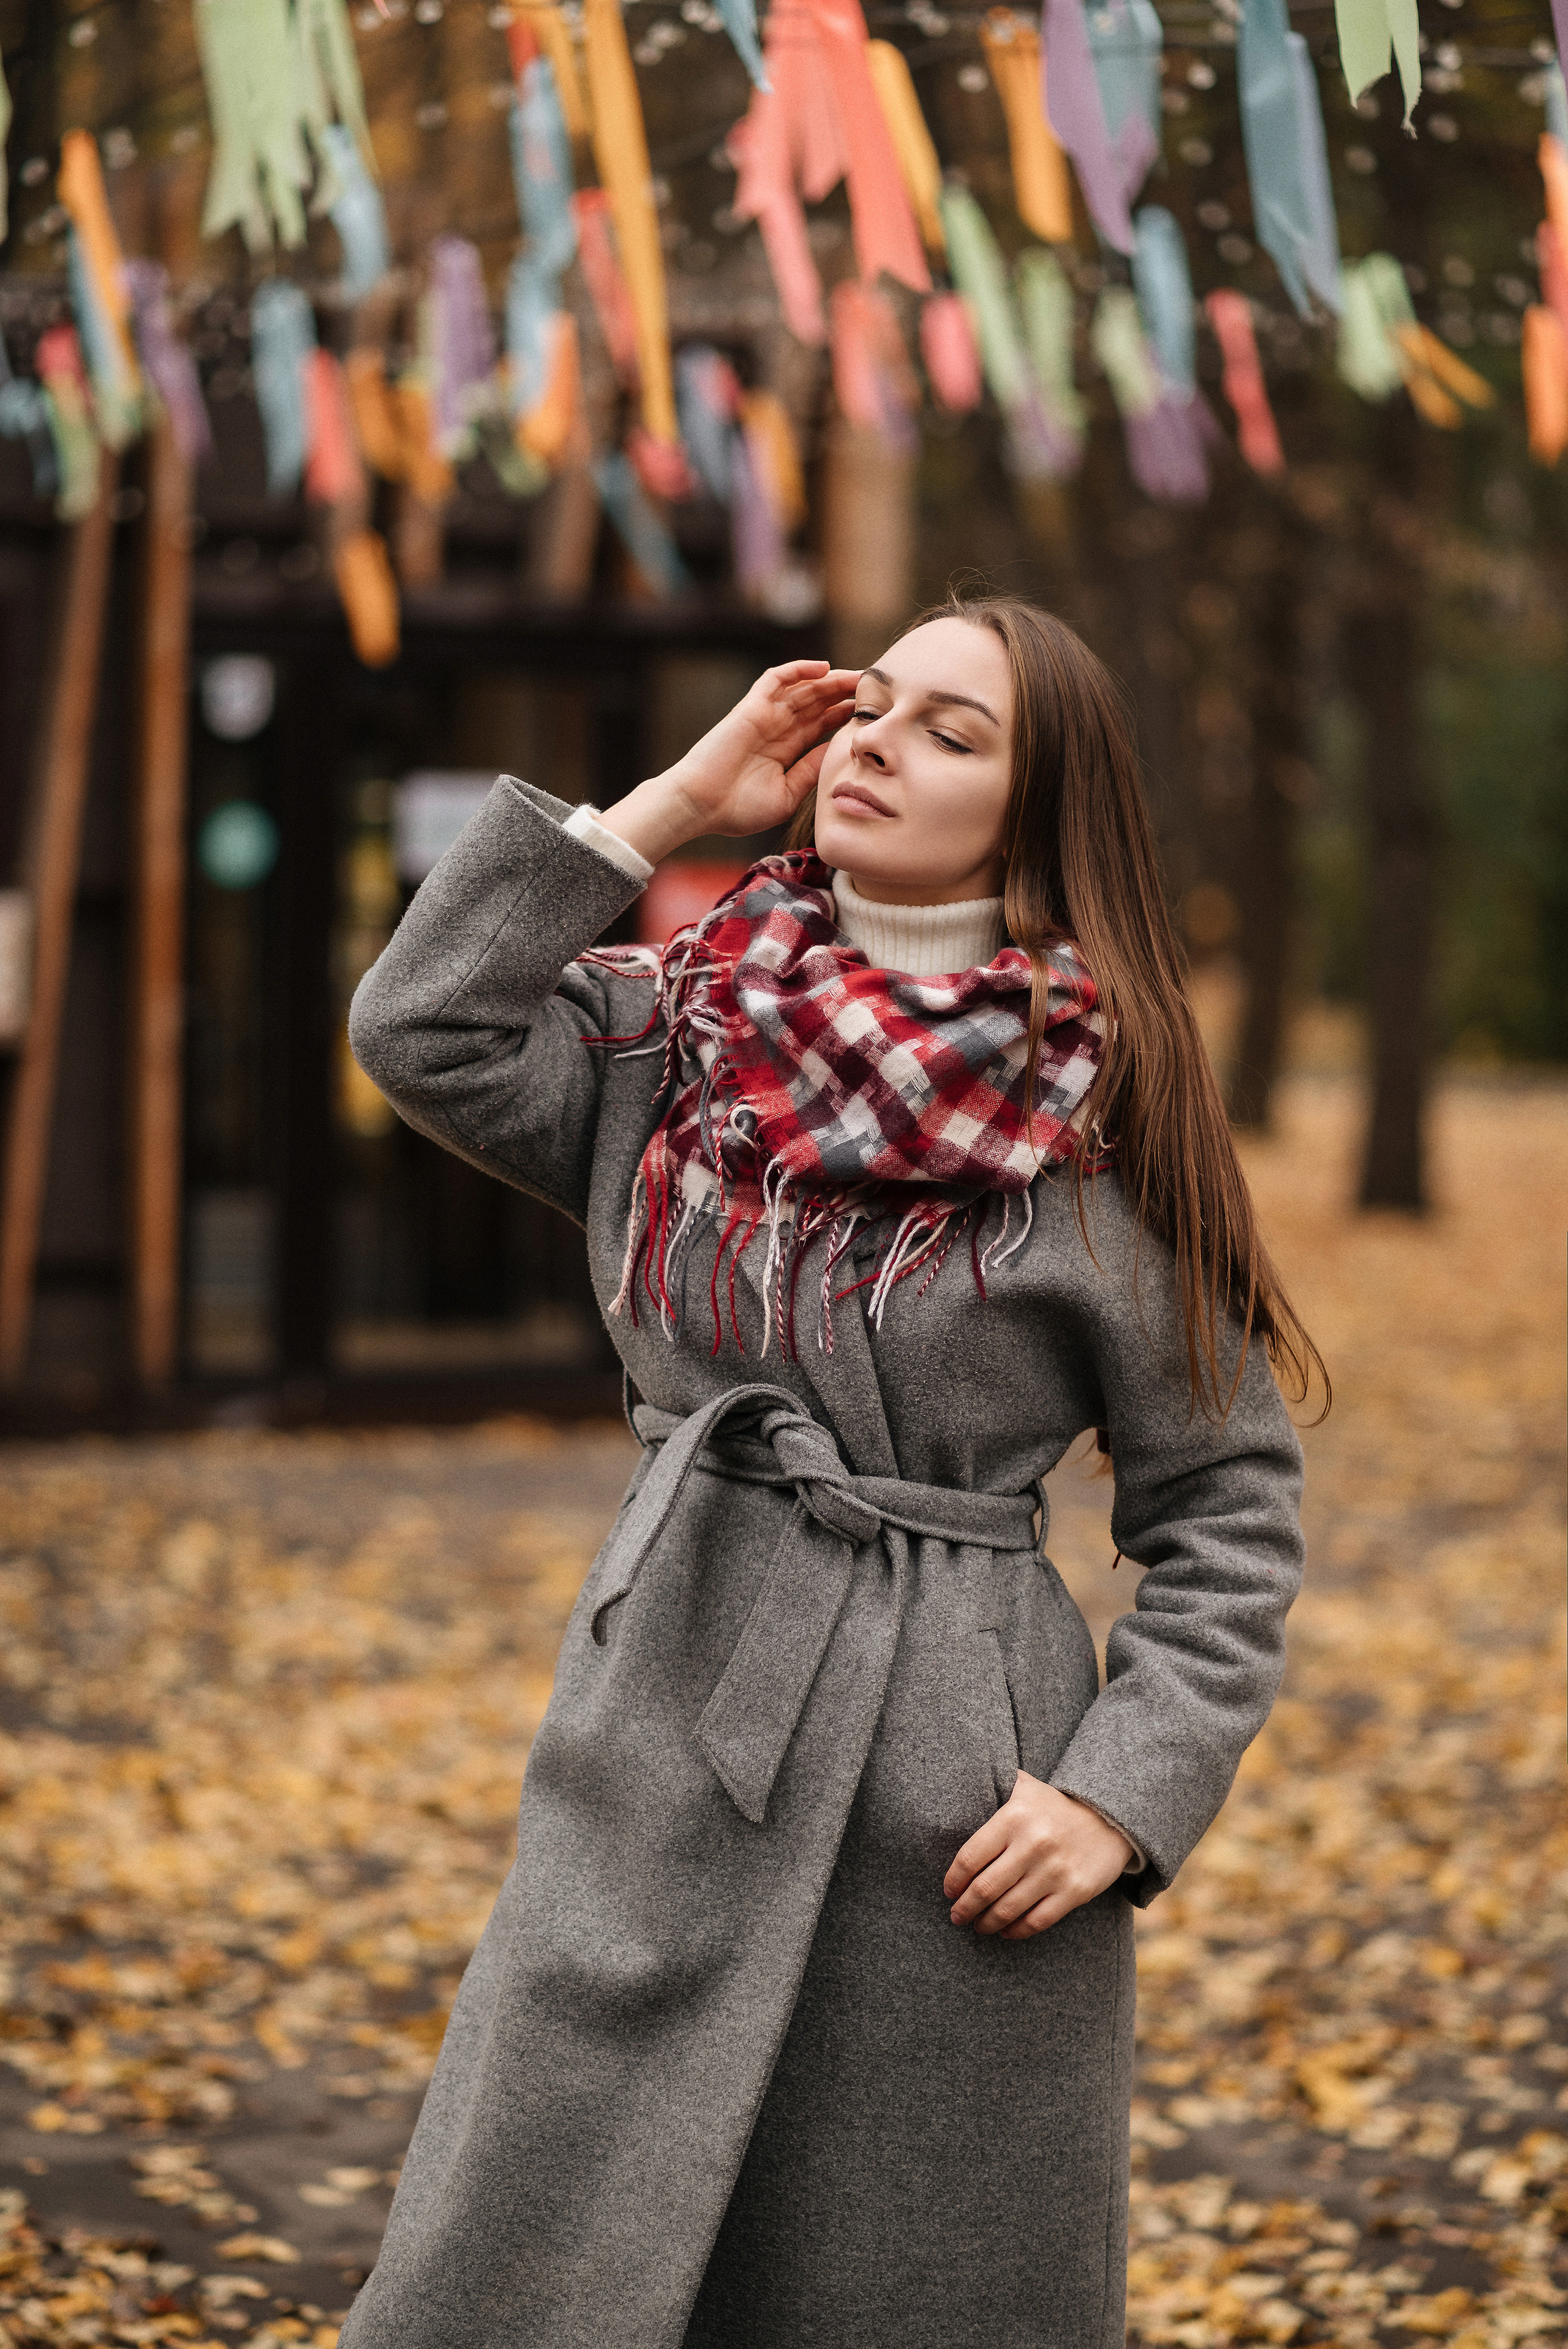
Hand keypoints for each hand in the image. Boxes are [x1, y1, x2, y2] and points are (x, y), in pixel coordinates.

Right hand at [596, 660, 859, 864]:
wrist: (700, 807)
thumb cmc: (737, 810)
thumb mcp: (787, 795)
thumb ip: (811, 771)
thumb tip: (838, 752)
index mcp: (786, 750)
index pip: (821, 724)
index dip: (844, 715)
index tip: (872, 713)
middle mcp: (776, 728)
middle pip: (816, 702)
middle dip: (844, 693)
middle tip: (873, 688)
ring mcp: (764, 715)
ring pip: (802, 688)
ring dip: (830, 680)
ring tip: (857, 676)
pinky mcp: (750, 706)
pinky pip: (775, 678)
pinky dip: (797, 669)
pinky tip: (823, 668)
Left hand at [943, 1772, 1133, 1940]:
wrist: (1109, 1818)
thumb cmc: (1054, 1806)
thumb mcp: (1025, 1787)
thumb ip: (994, 1786)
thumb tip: (957, 1788)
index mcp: (1014, 1817)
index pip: (970, 1856)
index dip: (954, 1880)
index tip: (948, 1891)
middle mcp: (1033, 1844)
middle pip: (985, 1888)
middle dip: (965, 1907)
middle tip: (956, 1916)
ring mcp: (1054, 1870)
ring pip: (1008, 1908)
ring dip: (986, 1923)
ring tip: (978, 1925)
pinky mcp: (1074, 1892)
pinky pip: (1037, 1921)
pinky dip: (1016, 1931)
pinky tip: (1005, 1931)